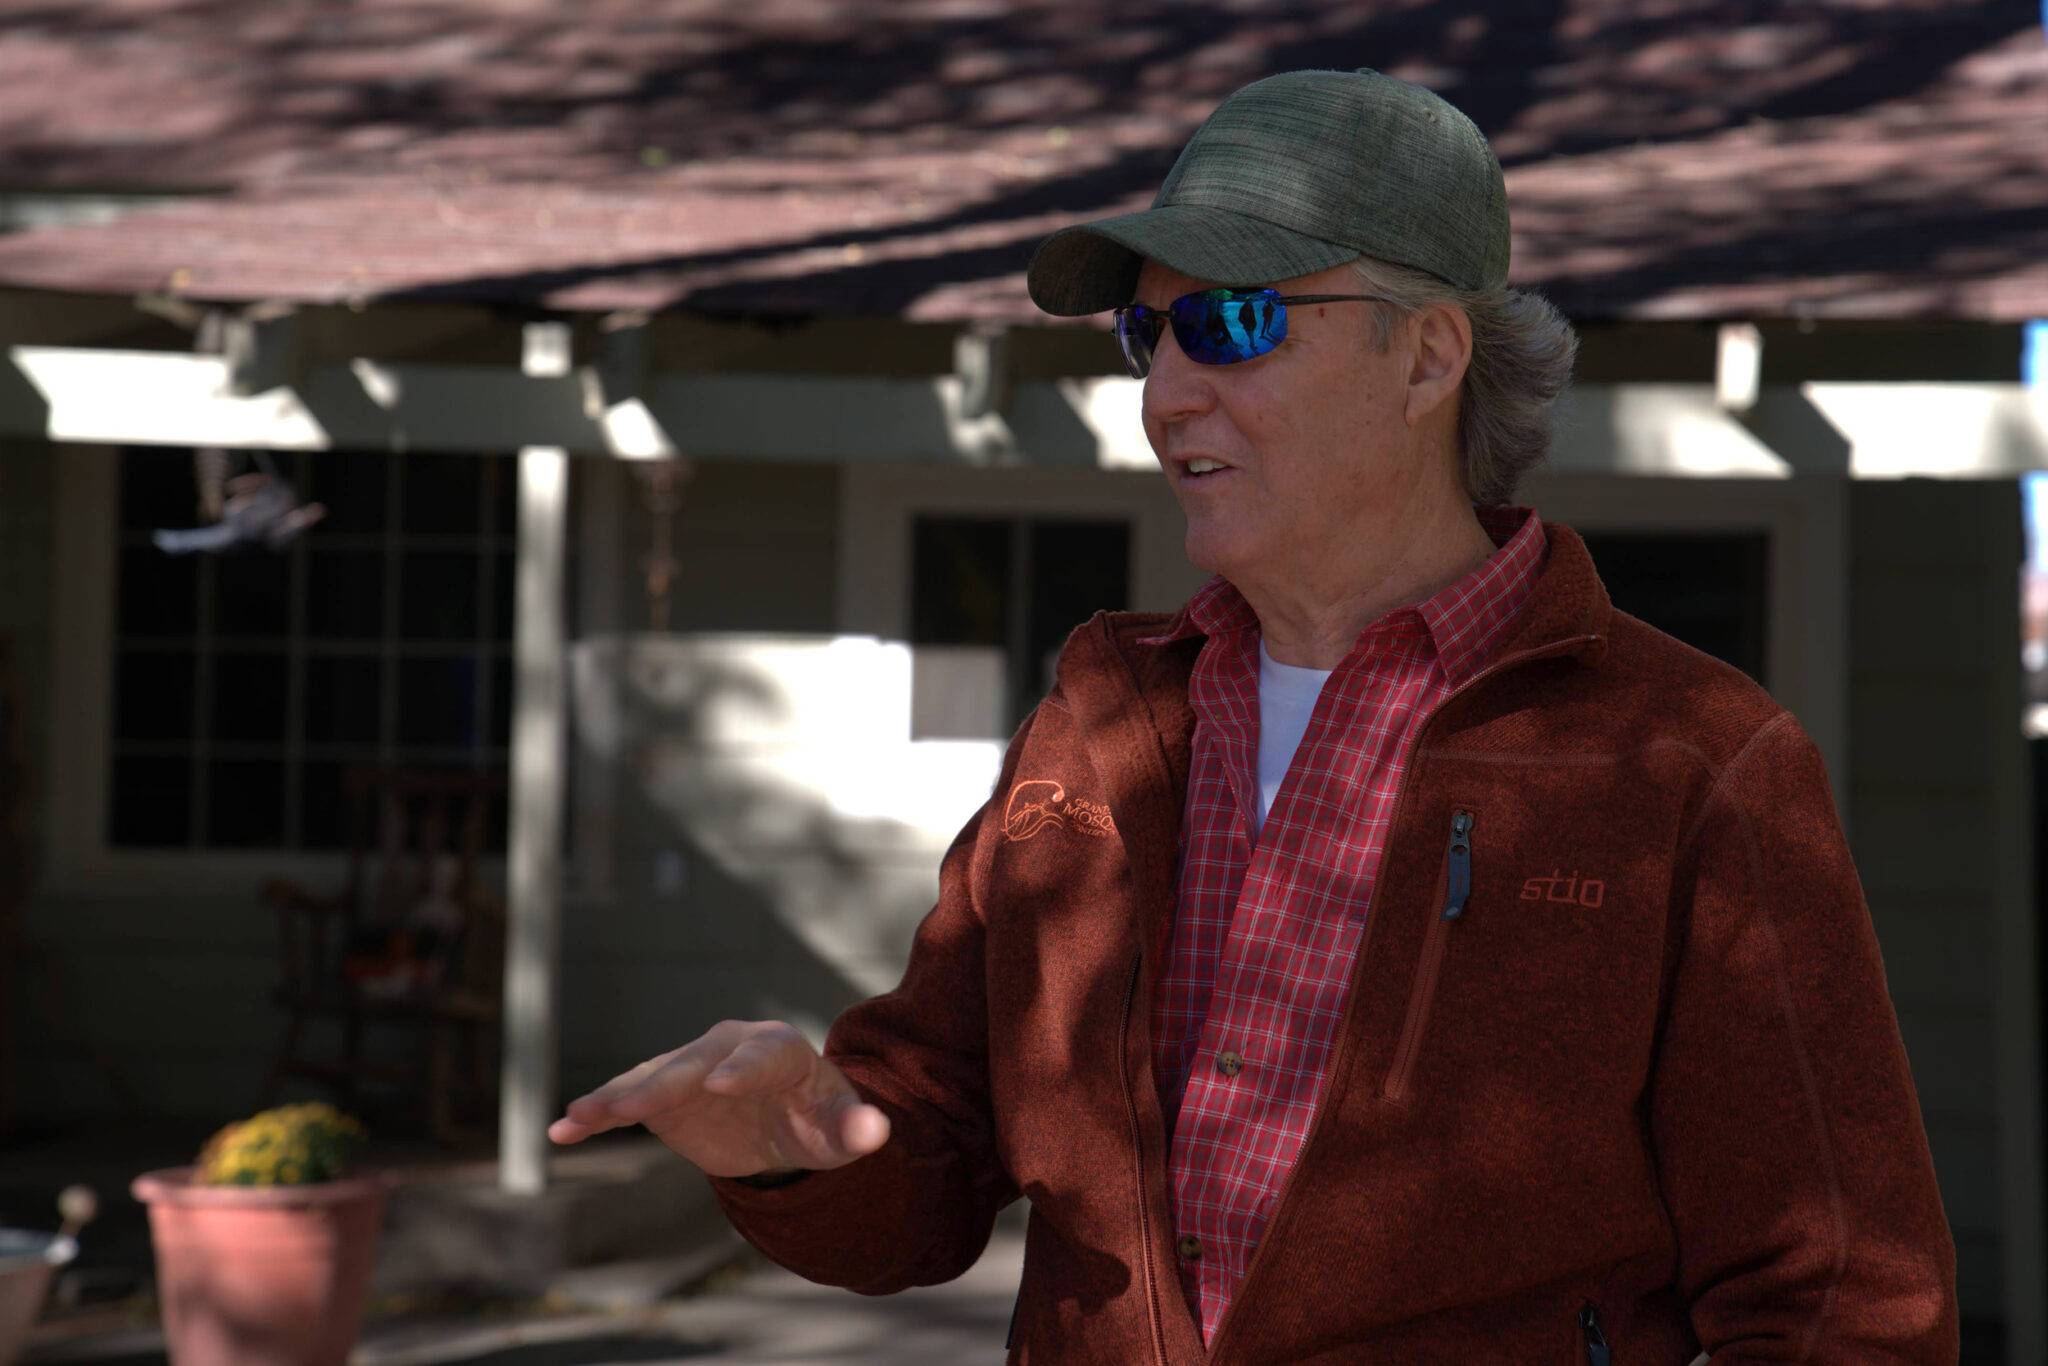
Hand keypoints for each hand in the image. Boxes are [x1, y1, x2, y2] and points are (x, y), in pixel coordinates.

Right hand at [548, 1020, 890, 1177]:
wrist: (787, 1121)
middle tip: (632, 1104)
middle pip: (693, 1061)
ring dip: (615, 1095)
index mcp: (779, 1049)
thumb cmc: (820, 1119)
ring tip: (580, 1116)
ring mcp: (689, 1068)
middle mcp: (728, 1049)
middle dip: (663, 1080)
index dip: (741, 1069)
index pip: (760, 1055)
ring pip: (650, 1077)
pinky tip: (563, 1132)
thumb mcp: (842, 1131)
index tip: (719, 1087)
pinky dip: (595, 1114)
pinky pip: (625, 1101)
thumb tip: (877, 1131)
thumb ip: (858, 1130)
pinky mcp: (662, 1094)